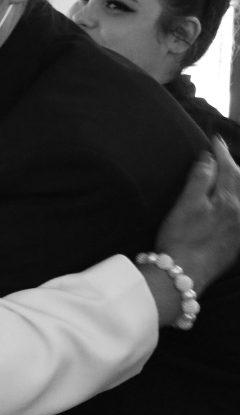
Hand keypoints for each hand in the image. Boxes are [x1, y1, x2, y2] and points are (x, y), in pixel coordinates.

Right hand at [157, 137, 239, 292]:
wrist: (184, 275)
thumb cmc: (181, 239)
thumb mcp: (186, 205)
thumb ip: (200, 179)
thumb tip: (209, 158)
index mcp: (229, 201)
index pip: (228, 169)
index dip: (221, 153)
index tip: (215, 140)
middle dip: (233, 167)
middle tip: (222, 155)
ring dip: (237, 183)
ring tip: (229, 175)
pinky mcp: (237, 241)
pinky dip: (237, 201)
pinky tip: (231, 202)